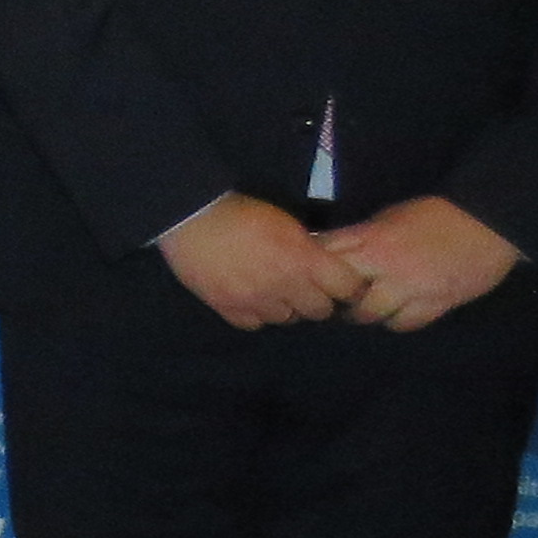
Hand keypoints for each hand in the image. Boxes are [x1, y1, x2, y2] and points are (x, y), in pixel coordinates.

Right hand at [158, 194, 364, 329]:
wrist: (191, 218)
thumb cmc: (242, 213)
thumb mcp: (286, 223)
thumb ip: (307, 249)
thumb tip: (321, 265)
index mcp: (303, 260)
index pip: (346, 288)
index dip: (346, 285)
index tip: (340, 282)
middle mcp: (284, 286)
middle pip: (320, 311)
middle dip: (317, 299)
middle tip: (305, 286)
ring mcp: (255, 301)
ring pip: (286, 319)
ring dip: (284, 307)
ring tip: (273, 290)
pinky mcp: (229, 309)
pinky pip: (255, 324)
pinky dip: (256, 313)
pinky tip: (250, 298)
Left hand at [315, 196, 523, 332]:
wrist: (490, 224)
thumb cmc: (438, 215)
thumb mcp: (392, 217)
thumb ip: (364, 237)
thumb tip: (337, 250)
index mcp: (373, 238)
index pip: (327, 254)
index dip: (316, 266)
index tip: (313, 272)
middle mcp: (386, 266)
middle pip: (342, 290)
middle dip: (335, 295)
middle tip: (336, 297)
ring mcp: (411, 288)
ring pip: (370, 314)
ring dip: (364, 314)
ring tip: (367, 309)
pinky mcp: (435, 305)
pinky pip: (403, 324)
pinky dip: (395, 321)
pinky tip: (396, 313)